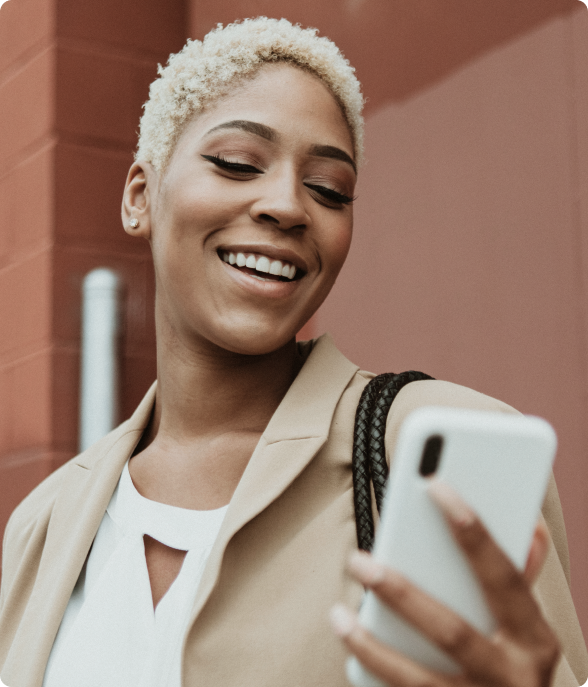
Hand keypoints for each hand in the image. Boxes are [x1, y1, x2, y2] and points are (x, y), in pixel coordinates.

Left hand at [330, 480, 559, 686]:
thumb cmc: (516, 667)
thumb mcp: (528, 626)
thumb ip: (518, 576)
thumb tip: (527, 522)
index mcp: (534, 640)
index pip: (502, 575)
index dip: (472, 530)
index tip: (434, 485)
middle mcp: (514, 679)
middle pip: (452, 632)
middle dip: (401, 594)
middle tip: (358, 561)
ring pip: (418, 681)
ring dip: (372, 646)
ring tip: (338, 614)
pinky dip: (374, 676)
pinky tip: (349, 656)